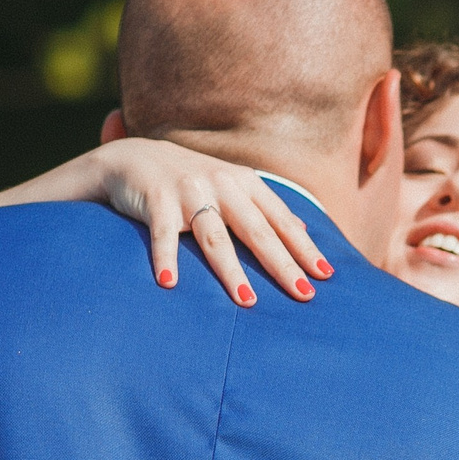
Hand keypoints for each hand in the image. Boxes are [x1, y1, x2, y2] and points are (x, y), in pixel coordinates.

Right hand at [82, 137, 331, 306]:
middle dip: (281, 264)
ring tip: (248, 302)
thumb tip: (304, 231)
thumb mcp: (232, 186)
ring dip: (231, 271)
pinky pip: (163, 235)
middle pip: (256, 231)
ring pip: (215, 238)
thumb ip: (265, 208)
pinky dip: (165, 259)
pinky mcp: (156, 200)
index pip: (280, 220)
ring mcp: (189, 191)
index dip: (303, 247)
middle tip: (303, 294)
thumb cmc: (192, 181)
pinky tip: (169, 284)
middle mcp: (221, 184)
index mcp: (244, 183)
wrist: (134, 157)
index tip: (325, 274)